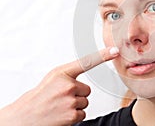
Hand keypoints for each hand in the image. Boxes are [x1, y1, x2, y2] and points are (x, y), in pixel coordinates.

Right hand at [0, 47, 118, 125]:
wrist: (26, 116)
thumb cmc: (40, 96)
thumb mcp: (53, 78)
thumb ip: (69, 74)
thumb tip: (86, 67)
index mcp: (62, 73)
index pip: (86, 62)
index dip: (102, 56)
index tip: (114, 50)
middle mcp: (67, 85)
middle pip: (87, 90)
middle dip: (77, 95)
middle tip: (60, 98)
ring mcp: (70, 100)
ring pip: (85, 102)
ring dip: (75, 106)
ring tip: (59, 106)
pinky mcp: (72, 115)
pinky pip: (82, 113)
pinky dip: (74, 116)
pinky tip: (61, 115)